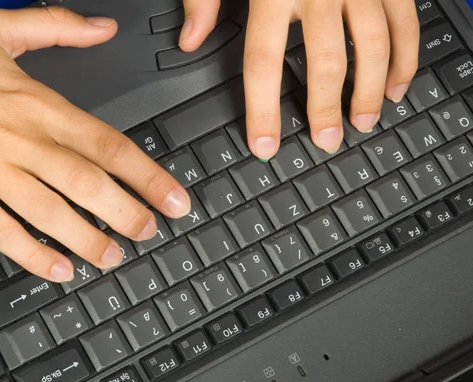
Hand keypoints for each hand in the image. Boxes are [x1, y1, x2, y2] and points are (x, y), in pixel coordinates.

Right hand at [0, 7, 190, 281]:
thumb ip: (58, 27)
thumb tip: (104, 28)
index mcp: (36, 104)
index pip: (107, 144)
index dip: (147, 175)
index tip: (173, 197)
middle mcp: (19, 140)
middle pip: (87, 185)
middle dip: (127, 214)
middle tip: (151, 233)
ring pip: (50, 214)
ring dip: (88, 240)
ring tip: (114, 258)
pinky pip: (1, 232)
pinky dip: (31, 256)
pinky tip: (57, 271)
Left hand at [180, 0, 418, 157]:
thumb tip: (190, 39)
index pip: (264, 62)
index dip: (263, 110)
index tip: (265, 144)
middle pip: (325, 62)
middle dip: (325, 109)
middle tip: (326, 142)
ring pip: (373, 46)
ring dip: (370, 91)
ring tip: (363, 124)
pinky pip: (406, 20)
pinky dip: (406, 56)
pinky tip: (399, 85)